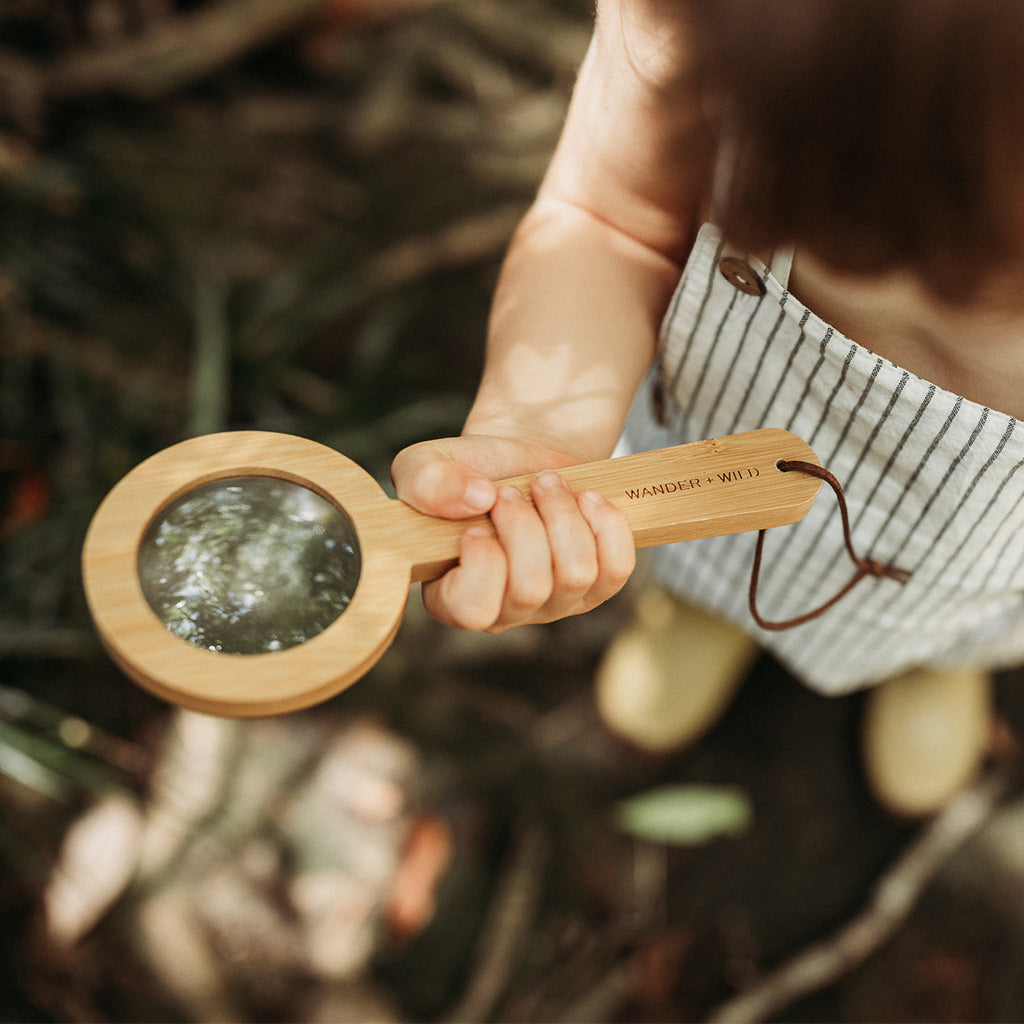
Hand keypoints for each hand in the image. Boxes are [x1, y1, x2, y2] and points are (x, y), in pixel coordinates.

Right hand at [391, 434, 635, 631]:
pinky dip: (606, 525)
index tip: (479, 521)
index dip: (483, 561)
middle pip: (529, 589)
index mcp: (450, 598)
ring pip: (576, 575)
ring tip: (546, 483)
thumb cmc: (468, 471)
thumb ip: (427, 482)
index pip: (472, 609)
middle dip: (525, 524)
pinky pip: (616, 569)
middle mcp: (504, 613)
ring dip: (562, 514)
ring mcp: (554, 605)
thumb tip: (477, 498)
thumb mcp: (425, 465)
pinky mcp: (595, 587)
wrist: (519, 462)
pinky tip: (585, 498)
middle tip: (511, 490)